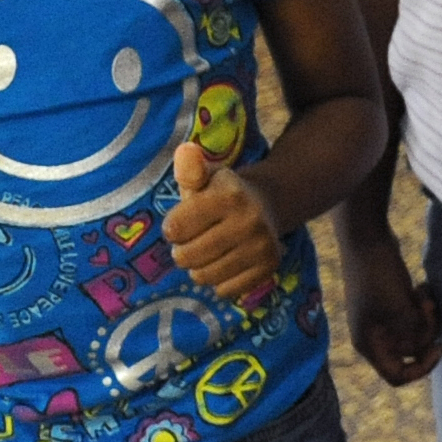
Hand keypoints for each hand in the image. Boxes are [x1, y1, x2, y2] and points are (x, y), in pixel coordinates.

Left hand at [165, 142, 280, 303]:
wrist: (267, 204)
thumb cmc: (221, 194)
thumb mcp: (205, 179)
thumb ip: (190, 169)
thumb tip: (184, 150)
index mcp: (230, 195)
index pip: (173, 230)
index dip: (174, 227)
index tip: (185, 219)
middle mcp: (250, 220)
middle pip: (186, 258)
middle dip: (184, 250)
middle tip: (198, 238)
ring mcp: (262, 246)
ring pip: (203, 277)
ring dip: (200, 267)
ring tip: (212, 250)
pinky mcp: (269, 267)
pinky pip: (224, 291)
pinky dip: (220, 281)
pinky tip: (228, 262)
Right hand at [337, 225, 441, 383]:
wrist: (366, 239)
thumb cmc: (378, 276)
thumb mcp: (400, 308)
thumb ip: (415, 332)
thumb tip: (426, 344)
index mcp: (370, 345)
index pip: (397, 375)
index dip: (421, 369)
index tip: (440, 346)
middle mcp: (375, 336)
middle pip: (411, 350)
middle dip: (427, 330)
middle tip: (429, 305)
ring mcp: (383, 319)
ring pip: (416, 330)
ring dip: (427, 315)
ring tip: (424, 293)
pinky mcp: (392, 302)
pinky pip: (414, 314)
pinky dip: (422, 304)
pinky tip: (421, 287)